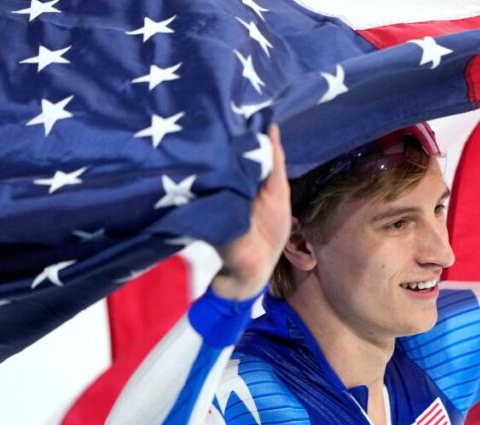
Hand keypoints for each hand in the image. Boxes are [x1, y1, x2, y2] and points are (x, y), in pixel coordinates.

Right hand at [212, 124, 290, 299]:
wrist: (254, 268)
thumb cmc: (270, 230)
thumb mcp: (277, 191)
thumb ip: (275, 160)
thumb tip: (271, 126)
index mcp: (244, 174)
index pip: (238, 144)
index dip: (236, 127)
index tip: (231, 101)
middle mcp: (226, 178)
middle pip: (222, 152)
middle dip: (220, 135)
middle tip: (213, 107)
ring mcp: (213, 191)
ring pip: (211, 165)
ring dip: (211, 152)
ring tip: (206, 126)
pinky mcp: (204, 205)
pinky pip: (202, 185)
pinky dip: (205, 174)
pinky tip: (203, 157)